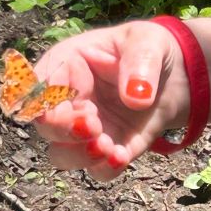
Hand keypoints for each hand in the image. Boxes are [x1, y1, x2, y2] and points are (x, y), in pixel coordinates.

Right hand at [32, 20, 189, 180]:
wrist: (172, 77)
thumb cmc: (149, 49)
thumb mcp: (148, 42)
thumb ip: (141, 62)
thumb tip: (135, 97)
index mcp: (65, 66)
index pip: (37, 88)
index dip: (46, 104)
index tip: (75, 107)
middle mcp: (68, 101)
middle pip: (46, 126)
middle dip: (64, 131)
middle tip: (94, 126)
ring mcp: (85, 130)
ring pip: (62, 154)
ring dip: (79, 156)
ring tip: (108, 147)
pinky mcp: (106, 149)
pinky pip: (96, 169)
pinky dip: (106, 168)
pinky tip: (123, 156)